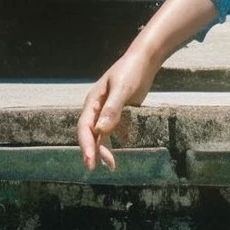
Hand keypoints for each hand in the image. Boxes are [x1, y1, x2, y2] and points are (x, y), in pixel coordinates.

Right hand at [77, 50, 157, 170]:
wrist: (144, 61)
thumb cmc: (131, 71)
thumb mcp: (122, 89)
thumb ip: (112, 109)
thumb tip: (100, 130)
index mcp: (93, 102)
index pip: (85, 128)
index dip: (86, 145)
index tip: (90, 161)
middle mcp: (97, 108)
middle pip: (91, 134)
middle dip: (94, 151)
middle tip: (99, 168)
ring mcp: (108, 111)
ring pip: (102, 134)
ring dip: (105, 148)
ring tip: (112, 165)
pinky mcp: (120, 112)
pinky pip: (115, 130)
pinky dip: (118, 140)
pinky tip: (125, 147)